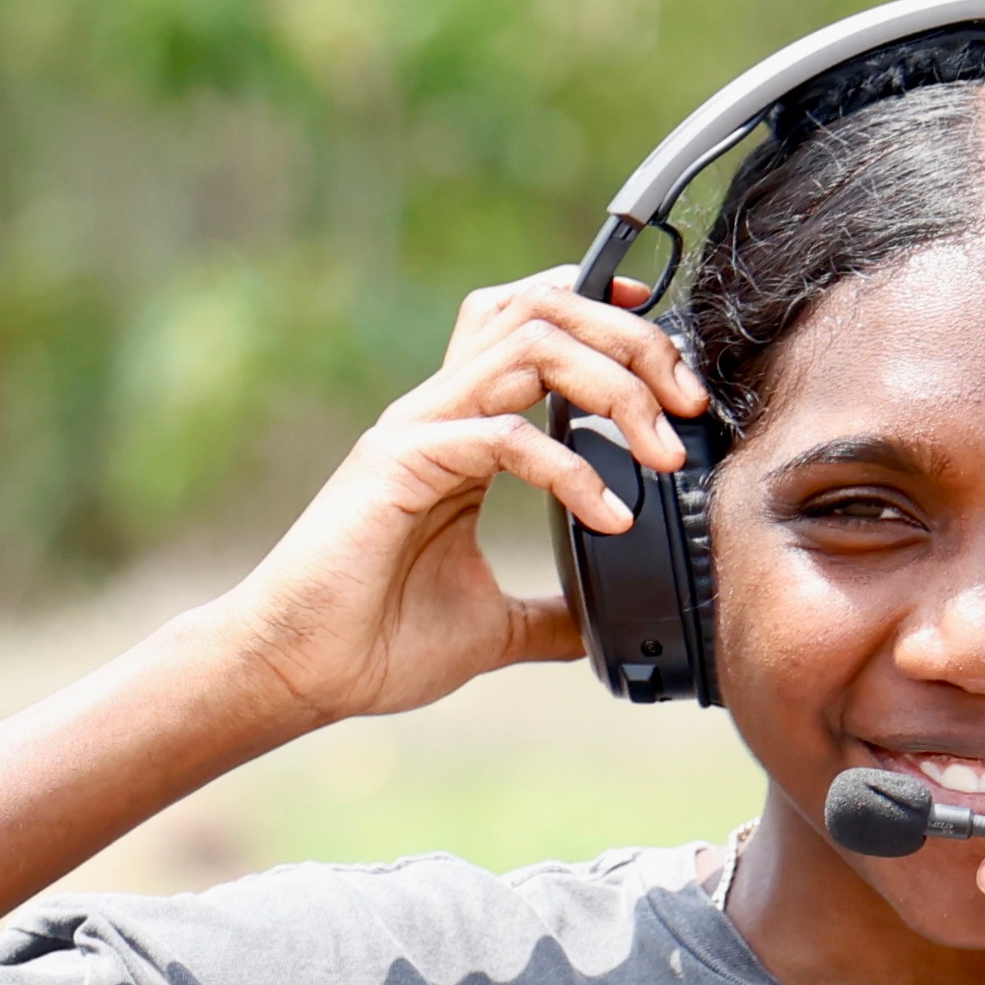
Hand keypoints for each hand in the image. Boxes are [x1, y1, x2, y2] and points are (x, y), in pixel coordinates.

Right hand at [204, 269, 706, 729]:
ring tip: (662, 453)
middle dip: (631, 340)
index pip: (532, 328)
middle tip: (688, 403)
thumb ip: (549, 611)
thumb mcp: (492, 626)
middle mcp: (438, 413)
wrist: (295, 673)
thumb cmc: (370, 643)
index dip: (602, 316)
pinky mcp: (401, 464)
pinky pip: (503, 435)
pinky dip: (571, 467)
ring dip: (613, 387)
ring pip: (528, 345)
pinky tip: (610, 515)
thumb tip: (601, 626)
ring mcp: (416, 429)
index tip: (670, 357)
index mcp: (459, 433)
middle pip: (542, 311)